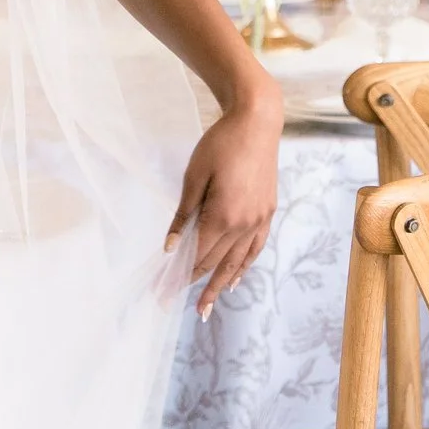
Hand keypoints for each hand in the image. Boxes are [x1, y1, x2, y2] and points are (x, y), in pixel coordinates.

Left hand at [168, 76, 282, 318]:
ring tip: (206, 307)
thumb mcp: (194, 176)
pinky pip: (255, 248)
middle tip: (172, 302)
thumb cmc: (220, 143)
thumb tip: (171, 246)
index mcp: (222, 216)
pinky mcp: (268, 212)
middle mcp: (244, 224)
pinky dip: (244, 266)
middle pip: (215, 263)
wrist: (257, 122)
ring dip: (220, 286)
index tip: (161, 292)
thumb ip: (183, 214)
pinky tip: (236, 279)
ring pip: (237, 262)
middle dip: (193, 285)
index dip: (177, 276)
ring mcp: (259, 220)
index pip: (196, 256)